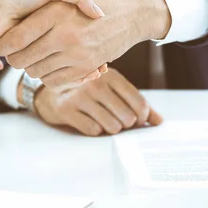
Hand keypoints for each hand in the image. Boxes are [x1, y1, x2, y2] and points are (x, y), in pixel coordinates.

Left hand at [0, 0, 170, 86]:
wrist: (131, 13)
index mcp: (56, 12)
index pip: (15, 39)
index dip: (2, 44)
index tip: (1, 42)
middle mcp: (66, 36)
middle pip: (22, 60)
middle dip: (13, 57)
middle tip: (16, 51)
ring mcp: (77, 55)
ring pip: (35, 73)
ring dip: (31, 66)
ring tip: (34, 55)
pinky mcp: (86, 68)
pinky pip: (53, 81)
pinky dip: (47, 75)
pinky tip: (49, 63)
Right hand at [33, 68, 162, 135]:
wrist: (49, 91)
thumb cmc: (87, 91)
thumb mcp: (112, 89)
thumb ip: (136, 103)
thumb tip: (159, 121)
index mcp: (111, 76)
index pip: (139, 102)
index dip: (143, 117)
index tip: (137, 121)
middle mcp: (96, 84)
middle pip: (127, 117)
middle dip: (126, 125)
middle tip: (119, 122)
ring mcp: (80, 97)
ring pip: (112, 126)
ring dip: (111, 129)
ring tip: (105, 122)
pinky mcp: (67, 110)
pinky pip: (93, 130)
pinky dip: (95, 131)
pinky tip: (90, 122)